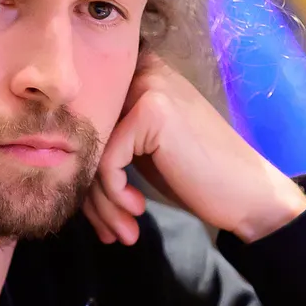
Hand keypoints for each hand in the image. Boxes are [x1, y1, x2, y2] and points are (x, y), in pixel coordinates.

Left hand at [85, 52, 305, 244]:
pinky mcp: (153, 112)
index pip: (88, 124)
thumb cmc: (198, 177)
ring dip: (102, 203)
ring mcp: (150, 89)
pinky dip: (115, 195)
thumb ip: (109, 141)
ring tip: (121, 231)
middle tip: (109, 229)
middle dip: (91, 194)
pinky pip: (107, 161)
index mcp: (140, 79)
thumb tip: (56, 159)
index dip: (85, 172)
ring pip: (93, 152)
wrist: (248, 195)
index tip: (100, 211)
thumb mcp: (146, 153)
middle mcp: (143, 74)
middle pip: (87, 138)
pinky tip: (137, 211)